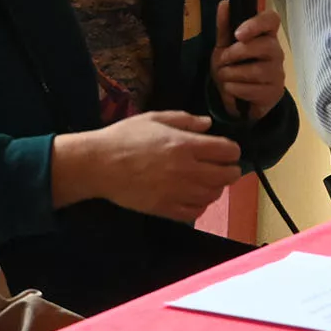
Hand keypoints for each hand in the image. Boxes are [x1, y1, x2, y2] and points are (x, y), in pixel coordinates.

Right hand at [51, 110, 241, 222]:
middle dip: (229, 169)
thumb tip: (209, 124)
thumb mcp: (154, 118)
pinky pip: (197, 211)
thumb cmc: (124, 137)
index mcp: (185, 144)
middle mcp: (187, 170)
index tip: (225, 150)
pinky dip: (200, 204)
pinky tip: (192, 196)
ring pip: (215, 195)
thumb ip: (184, 120)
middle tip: (221, 167)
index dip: (231, 150)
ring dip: (215, 187)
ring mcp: (178, 192)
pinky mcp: (167, 208)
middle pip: (228, 175)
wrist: (99, 165)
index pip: (228, 150)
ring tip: (205, 181)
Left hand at [213, 7, 285, 121]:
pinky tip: (231, 88)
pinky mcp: (274, 92)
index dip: (257, 23)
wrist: (239, 97)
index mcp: (265, 34)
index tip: (238, 34)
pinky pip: (255, 89)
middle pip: (265, 46)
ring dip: (233, 73)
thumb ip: (224, 26)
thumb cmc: (234, 65)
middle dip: (237, 53)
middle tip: (222, 60)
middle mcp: (276, 51)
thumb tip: (224, 3)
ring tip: (223, 75)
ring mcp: (278, 72)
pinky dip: (236, 89)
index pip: (272, 20)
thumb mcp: (225, 46)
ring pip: (258, 70)